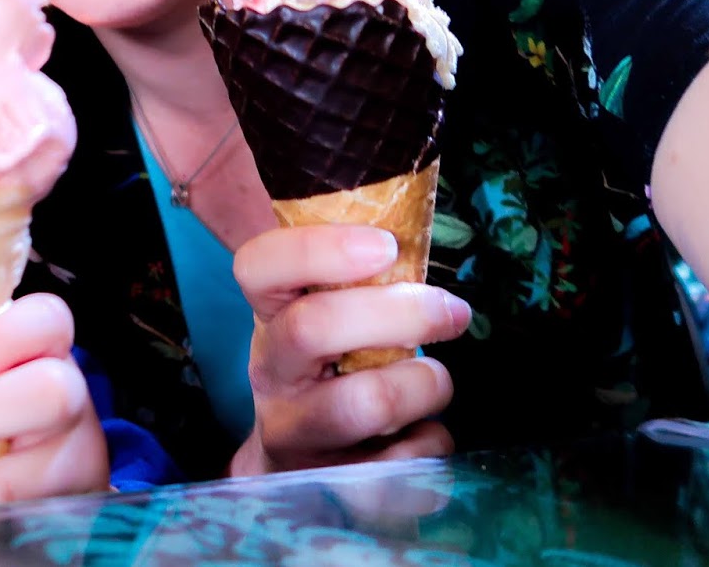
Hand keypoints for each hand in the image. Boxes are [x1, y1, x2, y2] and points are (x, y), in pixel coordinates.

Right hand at [229, 223, 471, 474]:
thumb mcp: (324, 318)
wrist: (296, 468)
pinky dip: (430, 445)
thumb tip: (417, 222)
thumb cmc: (330, 372)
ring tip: (434, 381)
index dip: (317, 249)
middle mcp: (270, 374)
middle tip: (452, 312)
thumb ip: (356, 280)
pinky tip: (423, 435)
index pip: (257, 266)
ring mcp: (295, 435)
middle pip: (312, 329)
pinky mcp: (331, 486)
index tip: (383, 246)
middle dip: (398, 313)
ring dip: (423, 385)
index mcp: (268, 318)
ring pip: (362, 403)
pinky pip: (399, 467)